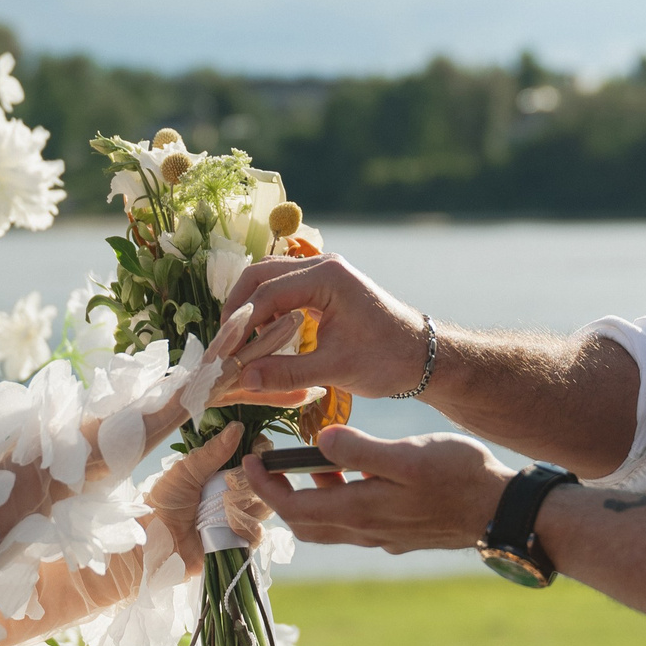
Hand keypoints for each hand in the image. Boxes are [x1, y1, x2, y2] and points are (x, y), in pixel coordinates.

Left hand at [144, 422, 274, 565]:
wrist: (157, 542)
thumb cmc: (164, 503)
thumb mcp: (185, 472)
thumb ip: (212, 452)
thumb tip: (237, 427)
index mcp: (219, 471)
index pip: (251, 457)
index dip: (258, 455)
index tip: (257, 453)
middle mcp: (231, 492)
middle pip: (261, 482)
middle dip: (249, 485)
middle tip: (228, 490)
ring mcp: (236, 516)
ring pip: (262, 506)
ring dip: (245, 508)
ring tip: (223, 512)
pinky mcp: (238, 539)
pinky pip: (257, 532)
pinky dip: (246, 529)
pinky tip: (230, 529)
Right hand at [224, 255, 429, 403]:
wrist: (423, 356)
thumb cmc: (389, 360)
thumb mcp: (336, 369)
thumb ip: (287, 372)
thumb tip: (242, 378)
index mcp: (327, 277)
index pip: (265, 294)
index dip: (238, 326)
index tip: (221, 355)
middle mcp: (322, 266)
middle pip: (259, 276)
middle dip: (236, 310)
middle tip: (223, 347)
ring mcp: (323, 274)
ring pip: (268, 281)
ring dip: (249, 310)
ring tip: (238, 346)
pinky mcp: (324, 288)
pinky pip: (283, 291)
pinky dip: (265, 312)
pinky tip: (261, 341)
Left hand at [241, 425, 512, 553]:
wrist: (501, 511)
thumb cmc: (459, 476)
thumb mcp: (408, 455)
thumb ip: (360, 450)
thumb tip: (319, 441)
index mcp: (360, 511)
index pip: (294, 507)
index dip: (265, 486)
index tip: (250, 461)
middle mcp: (365, 531)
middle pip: (305, 522)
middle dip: (279, 496)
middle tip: (268, 465)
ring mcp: (383, 537)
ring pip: (329, 525)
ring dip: (311, 497)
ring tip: (312, 460)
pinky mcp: (400, 535)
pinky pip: (354, 524)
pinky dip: (338, 502)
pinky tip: (354, 476)